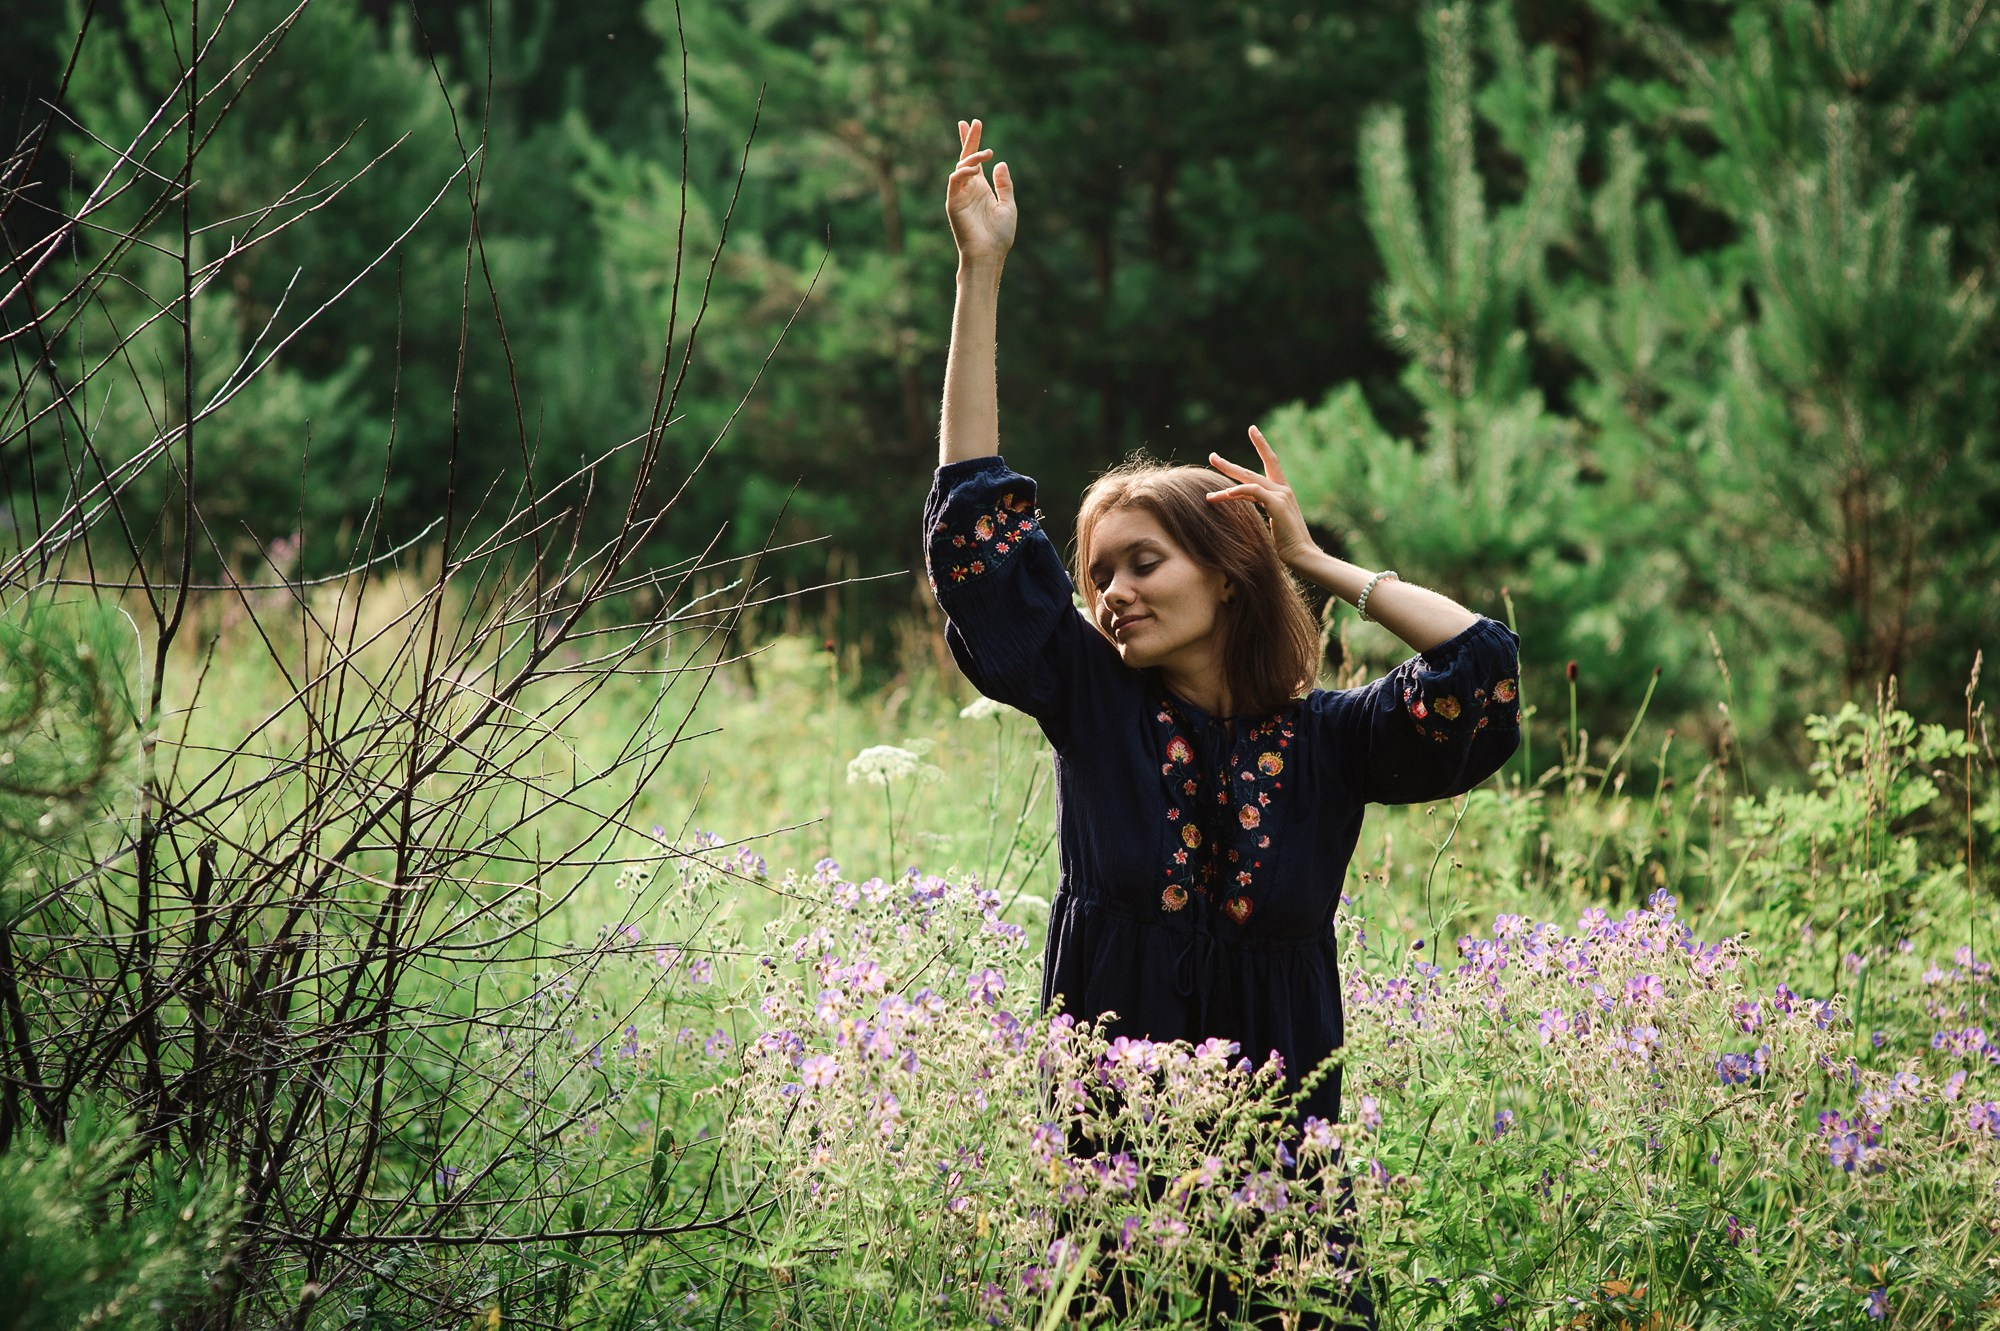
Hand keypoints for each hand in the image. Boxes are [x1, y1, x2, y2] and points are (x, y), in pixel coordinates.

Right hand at [946, 119, 1015, 265]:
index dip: (974, 142)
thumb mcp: (1008, 205)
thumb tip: (999, 163)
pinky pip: (955, 181)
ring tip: (986, 153)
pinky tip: (976, 170)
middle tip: (973, 122)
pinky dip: (964, 172)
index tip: (974, 123)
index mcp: (981, 189)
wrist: (989, 255)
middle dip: (969, 139)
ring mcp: (959, 195)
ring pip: (961, 167)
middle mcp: (969, 189)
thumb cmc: (999, 236)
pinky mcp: (953, 203)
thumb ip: (1004, 184)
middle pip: (965, 158)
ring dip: (972, 157)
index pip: (975, 161)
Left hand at [1206, 426, 1318, 567]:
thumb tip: (1246, 504)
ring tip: (1209, 475)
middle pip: (1252, 471)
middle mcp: (1282, 489)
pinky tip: (1224, 494)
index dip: (1262, 445)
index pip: (1270, 463)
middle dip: (1230, 464)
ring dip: (1227, 475)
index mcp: (1282, 492)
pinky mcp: (1277, 504)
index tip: (1253, 430)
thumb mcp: (1273, 523)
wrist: (1303, 555)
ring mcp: (1281, 495)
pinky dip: (1237, 491)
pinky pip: (1253, 492)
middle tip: (1212, 456)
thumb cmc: (1288, 545)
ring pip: (1249, 479)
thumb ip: (1262, 509)